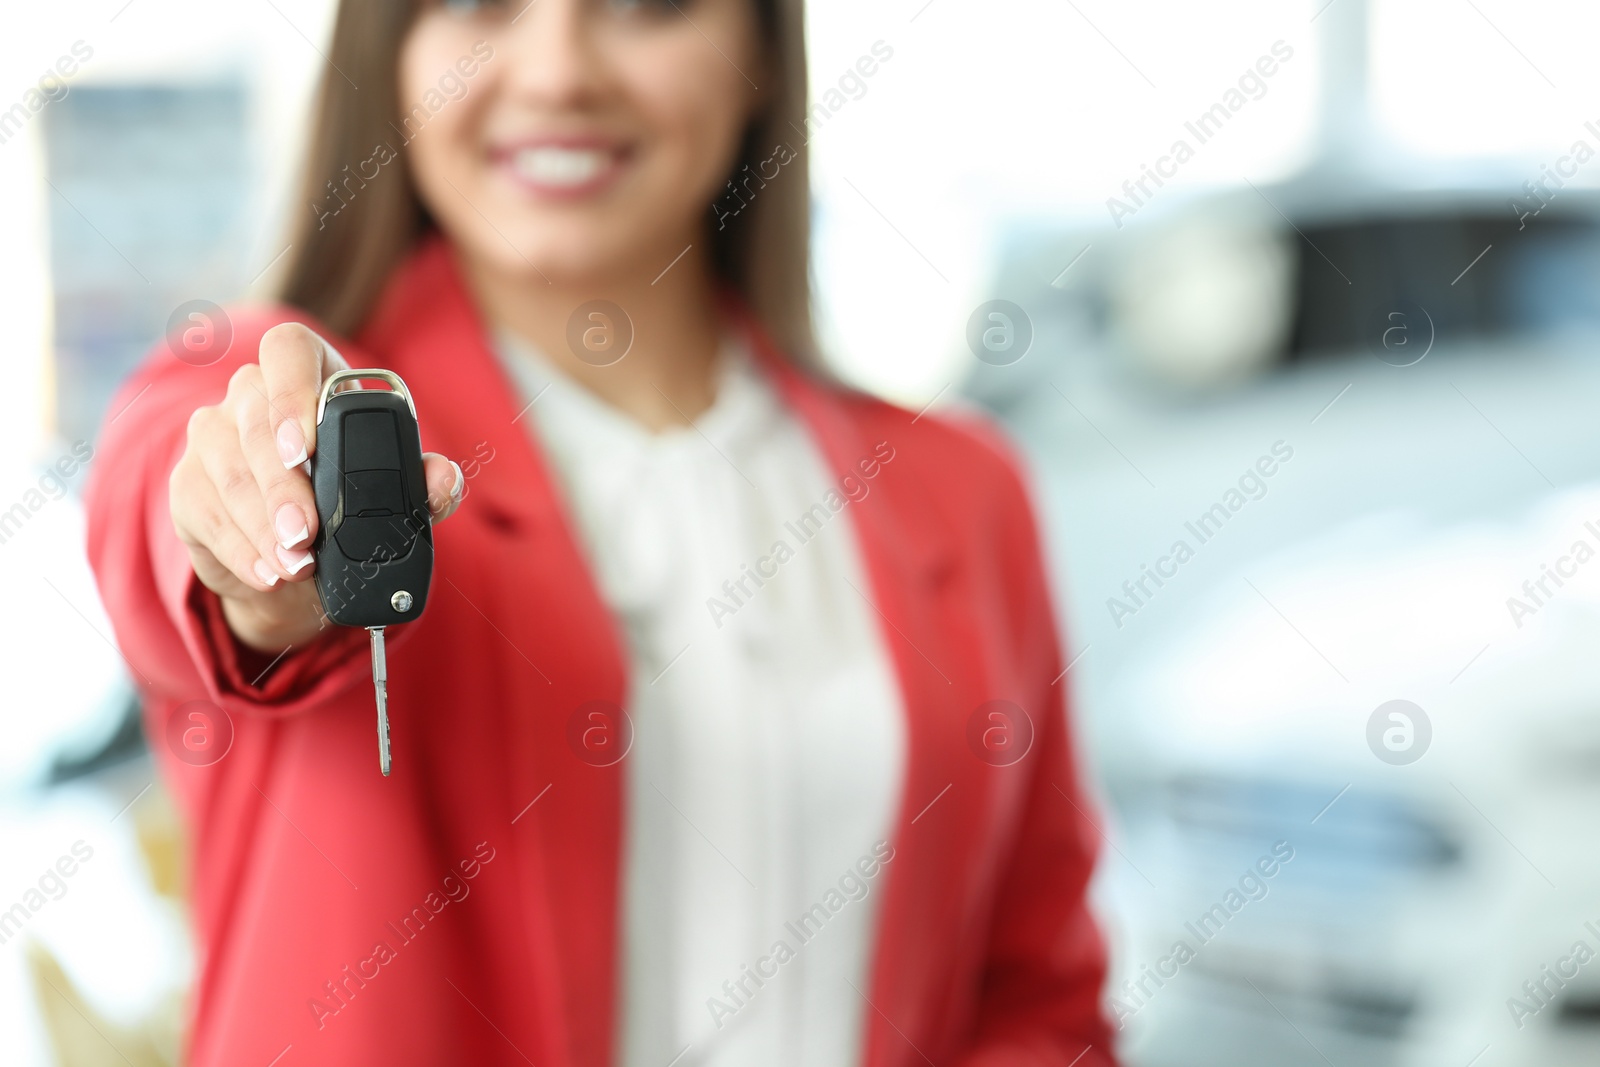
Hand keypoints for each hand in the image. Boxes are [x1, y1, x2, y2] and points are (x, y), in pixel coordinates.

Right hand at [169, 323, 462, 652]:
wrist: (301, 562)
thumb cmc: (350, 505)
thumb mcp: (395, 494)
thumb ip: (424, 483)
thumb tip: (443, 478)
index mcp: (312, 376)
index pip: (288, 349)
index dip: (292, 389)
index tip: (304, 447)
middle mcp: (252, 394)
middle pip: (254, 420)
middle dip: (282, 486)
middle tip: (305, 532)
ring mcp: (214, 435)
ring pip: (227, 469)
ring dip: (262, 524)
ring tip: (296, 562)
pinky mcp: (188, 482)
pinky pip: (204, 509)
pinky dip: (240, 548)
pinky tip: (267, 571)